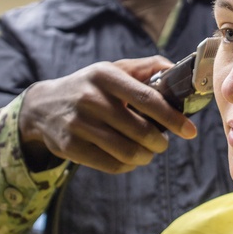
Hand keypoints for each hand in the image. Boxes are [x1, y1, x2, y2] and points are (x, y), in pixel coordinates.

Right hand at [18, 57, 198, 173]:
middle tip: (163, 143)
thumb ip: (146, 67)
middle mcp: (90, 98)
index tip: (190, 130)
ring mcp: (77, 123)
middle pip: (140, 130)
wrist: (42, 106)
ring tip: (148, 152)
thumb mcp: (113, 70)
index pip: (147, 98)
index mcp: (105, 76)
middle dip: (160, 142)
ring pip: (126, 151)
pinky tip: (130, 159)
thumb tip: (178, 69)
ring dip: (145, 156)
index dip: (172, 118)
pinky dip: (127, 166)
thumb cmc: (89, 87)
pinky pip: (110, 164)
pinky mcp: (69, 146)